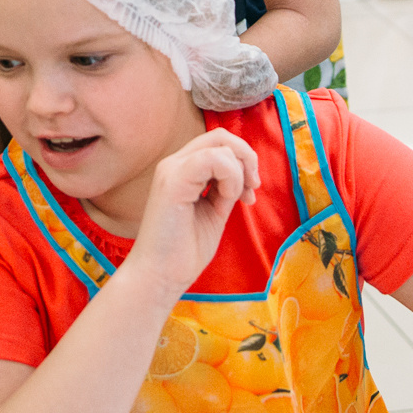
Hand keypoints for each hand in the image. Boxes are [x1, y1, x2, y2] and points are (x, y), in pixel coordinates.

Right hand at [118, 128, 259, 301]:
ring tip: (239, 199)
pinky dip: (232, 177)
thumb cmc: (184, 250)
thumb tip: (247, 173)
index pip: (217, 142)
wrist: (161, 276)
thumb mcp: (214, 211)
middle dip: (247, 158)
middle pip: (220, 136)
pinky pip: (215, 159)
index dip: (242, 160)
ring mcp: (172, 170)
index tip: (250, 193)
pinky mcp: (173, 181)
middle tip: (252, 189)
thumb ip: (226, 188)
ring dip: (240, 171)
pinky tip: (229, 199)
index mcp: (182, 170)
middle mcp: (174, 164)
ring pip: (220, 145)